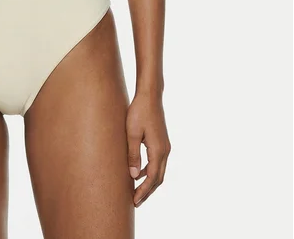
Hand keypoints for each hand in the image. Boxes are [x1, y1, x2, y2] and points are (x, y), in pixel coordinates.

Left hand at [126, 90, 170, 207]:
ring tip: (137, 191)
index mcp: (158, 150)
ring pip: (159, 171)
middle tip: (136, 201)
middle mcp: (165, 150)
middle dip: (147, 191)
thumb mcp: (132, 133)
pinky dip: (150, 171)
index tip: (135, 201)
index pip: (152, 178)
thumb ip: (133, 154)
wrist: (150, 96)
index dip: (144, 191)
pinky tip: (139, 172)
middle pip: (158, 178)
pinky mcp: (162, 141)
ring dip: (149, 182)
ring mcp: (165, 146)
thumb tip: (133, 176)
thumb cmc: (139, 112)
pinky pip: (158, 162)